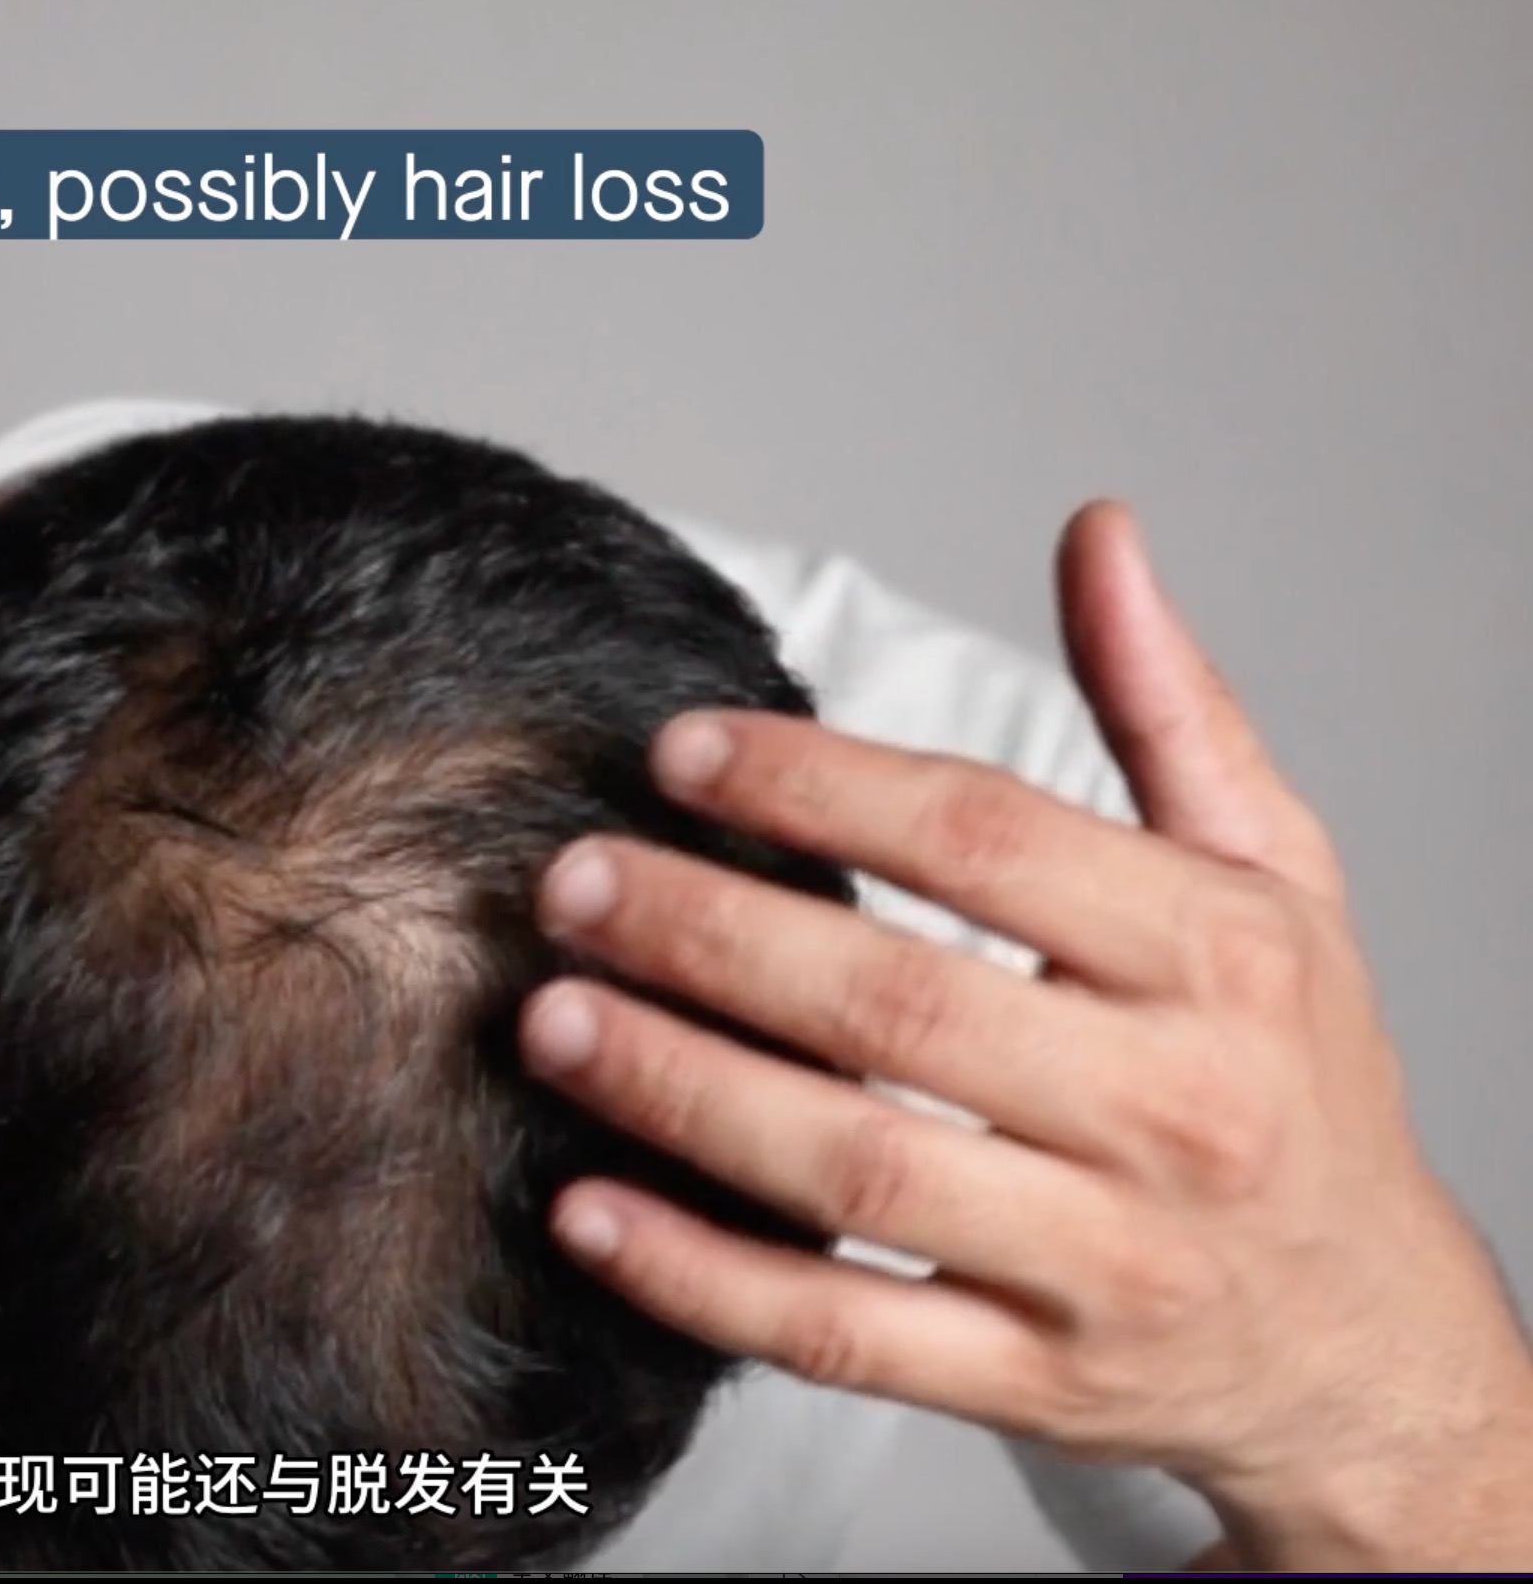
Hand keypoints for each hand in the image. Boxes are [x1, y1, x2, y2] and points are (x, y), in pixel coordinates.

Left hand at [519, 503, 1532, 1568]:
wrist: (1368, 1342)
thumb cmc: (1294, 1082)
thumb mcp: (1275, 879)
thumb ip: (1170, 706)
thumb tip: (1095, 536)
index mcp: (1220, 957)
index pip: (990, 842)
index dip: (819, 787)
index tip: (679, 750)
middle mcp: (1170, 1112)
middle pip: (898, 1009)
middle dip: (710, 936)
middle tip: (572, 885)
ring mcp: (1100, 1263)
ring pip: (856, 1175)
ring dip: (682, 1095)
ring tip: (551, 1022)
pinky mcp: (1031, 1382)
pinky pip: (843, 1336)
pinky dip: (704, 1280)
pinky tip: (589, 1212)